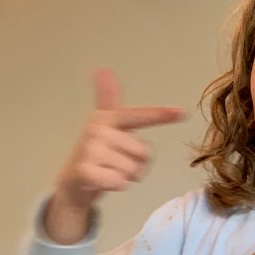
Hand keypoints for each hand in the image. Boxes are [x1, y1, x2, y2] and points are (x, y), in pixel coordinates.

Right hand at [44, 69, 184, 243]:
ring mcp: (90, 149)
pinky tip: (102, 181)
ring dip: (126, 177)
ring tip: (109, 171)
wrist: (72, 183)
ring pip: (134, 170)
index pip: (140, 116)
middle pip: (144, 152)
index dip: (162, 115)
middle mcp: (98, 130)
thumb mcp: (105, 125)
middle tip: (115, 163)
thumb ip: (109, 98)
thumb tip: (103, 69)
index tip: (182, 112)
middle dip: (136, 164)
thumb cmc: (95, 153)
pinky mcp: (86, 170)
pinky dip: (116, 185)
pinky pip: (120, 182)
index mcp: (107, 117)